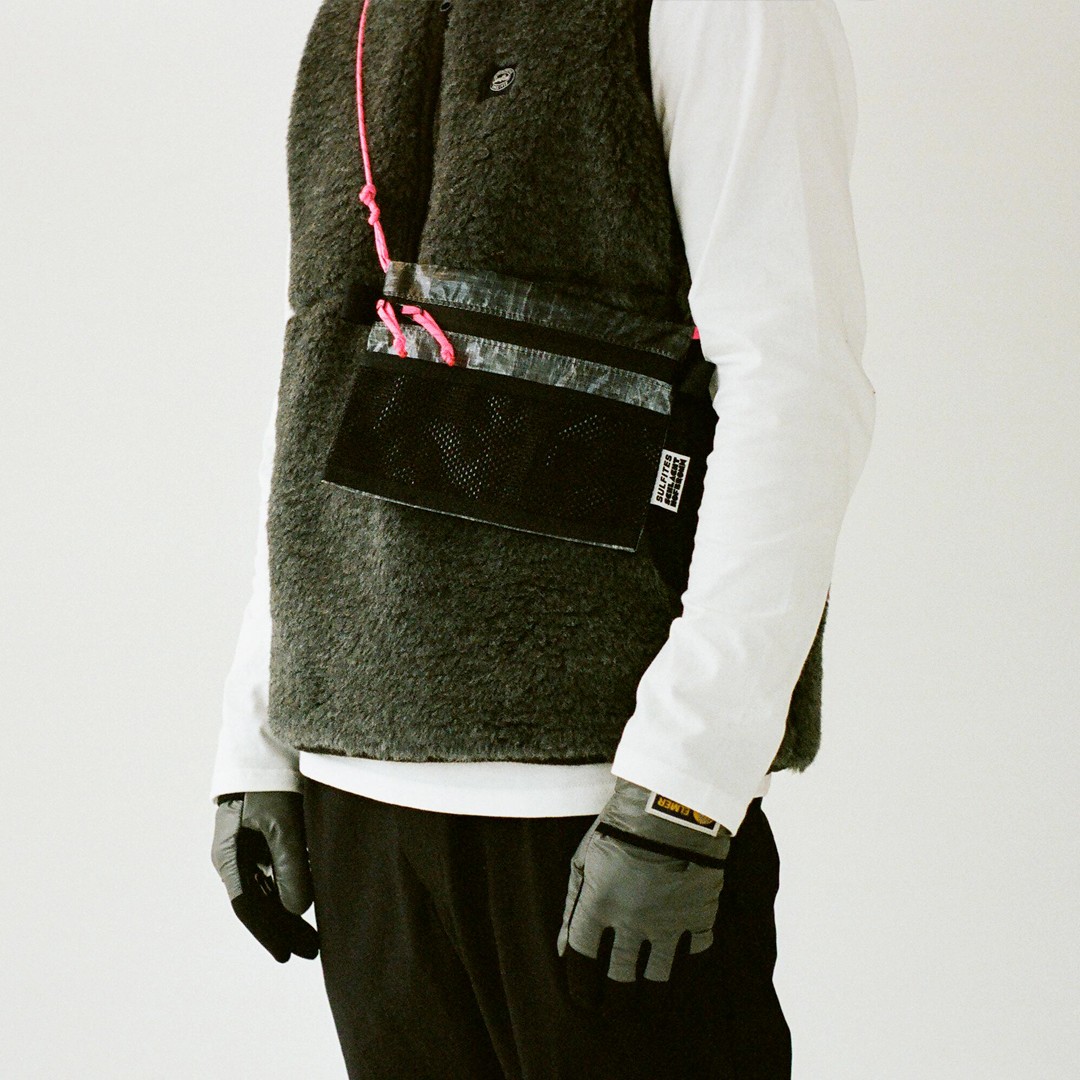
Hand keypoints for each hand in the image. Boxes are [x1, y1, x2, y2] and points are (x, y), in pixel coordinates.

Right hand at [211, 790, 319, 962]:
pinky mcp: (264, 839)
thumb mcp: (282, 824)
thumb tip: (297, 910)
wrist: (266, 749)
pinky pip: (275, 873)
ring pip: (268, 891)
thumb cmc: (269, 784)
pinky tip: (311, 902)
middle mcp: (235, 857)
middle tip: (310, 950)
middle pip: (259, 903)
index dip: (268, 932)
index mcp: (229, 856)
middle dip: (283, 928)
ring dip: (289, 912)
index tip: (286, 954)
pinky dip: (292, 889)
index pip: (248, 906)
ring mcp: (248, 849)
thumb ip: (290, 865)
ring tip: (313, 936)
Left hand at [556, 778, 730, 1012]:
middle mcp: (631, 923)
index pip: (581, 962)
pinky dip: (686, 965)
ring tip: (646, 1005)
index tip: (581, 998)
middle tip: (612, 1011)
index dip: (579, 986)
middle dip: (613, 1003)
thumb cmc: (620, 827)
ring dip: (649, 996)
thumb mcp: (584, 859)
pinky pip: (694, 955)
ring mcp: (668, 923)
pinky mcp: (699, 917)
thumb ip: (572, 906)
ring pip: (658, 979)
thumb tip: (564, 948)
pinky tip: (679, 971)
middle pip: (619, 980)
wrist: (671, 806)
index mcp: (597, 906)